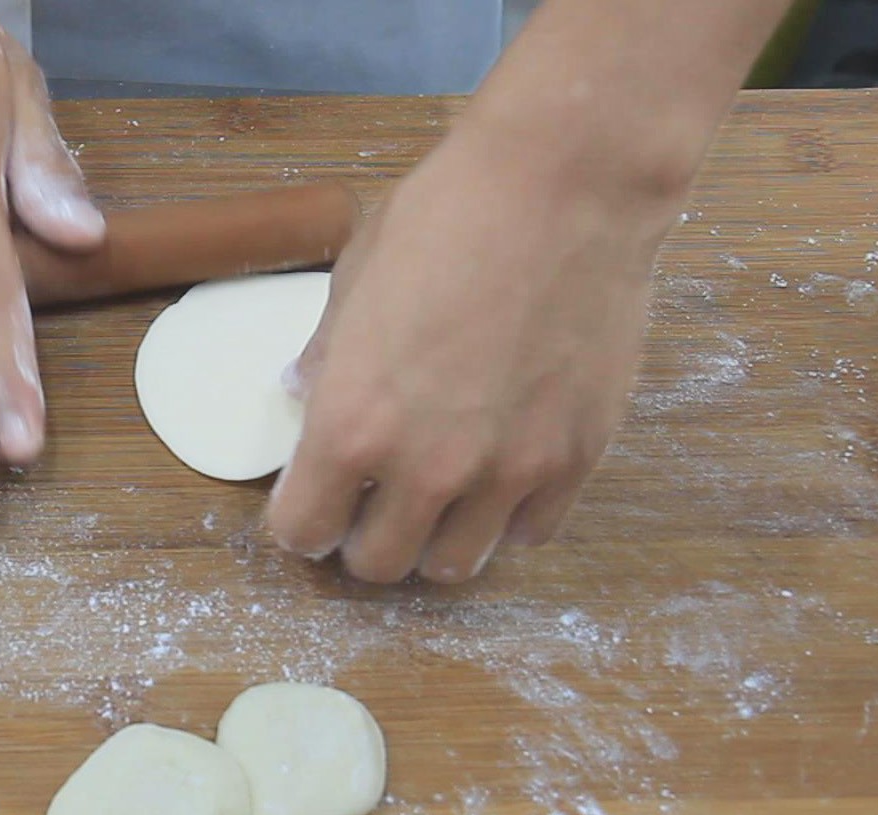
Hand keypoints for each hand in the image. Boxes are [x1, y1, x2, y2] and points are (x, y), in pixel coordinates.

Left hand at [268, 128, 683, 583]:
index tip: (312, 504)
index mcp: (351, 425)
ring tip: (436, 501)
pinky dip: (507, 518)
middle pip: (378, 566)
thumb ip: (325, 357)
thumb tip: (302, 397)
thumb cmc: (445, 217)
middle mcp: (425, 468)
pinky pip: (530, 532)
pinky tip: (500, 477)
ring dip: (434, 541)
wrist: (565, 184)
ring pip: (455, 566)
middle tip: (372, 505)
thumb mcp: (354, 281)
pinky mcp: (576, 459)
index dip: (301, 522)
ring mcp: (508, 472)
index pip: (303, 532)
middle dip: (363, 541)